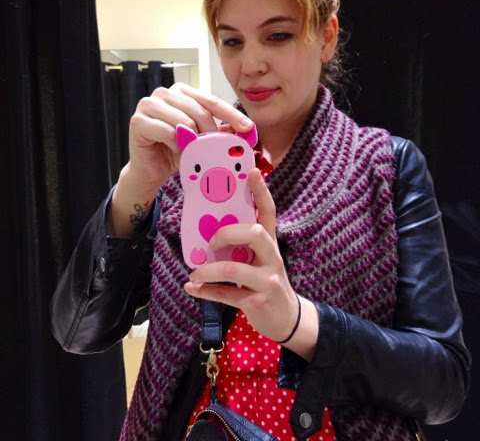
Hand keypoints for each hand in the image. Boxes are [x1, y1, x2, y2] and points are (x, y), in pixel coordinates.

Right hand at [127, 82, 252, 190]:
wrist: (151, 170)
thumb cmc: (175, 152)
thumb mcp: (203, 140)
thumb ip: (221, 131)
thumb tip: (247, 129)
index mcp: (182, 92)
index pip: (212, 101)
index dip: (231, 114)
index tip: (248, 128)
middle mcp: (165, 93)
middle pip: (199, 110)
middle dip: (212, 132)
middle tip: (217, 150)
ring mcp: (149, 104)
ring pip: (184, 120)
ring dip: (193, 140)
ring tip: (195, 152)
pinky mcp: (138, 121)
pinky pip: (166, 132)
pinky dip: (176, 144)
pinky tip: (177, 150)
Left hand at [184, 168, 307, 349]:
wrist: (287, 317)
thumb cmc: (266, 281)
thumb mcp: (261, 260)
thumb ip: (243, 246)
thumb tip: (209, 232)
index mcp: (271, 243)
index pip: (269, 212)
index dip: (261, 191)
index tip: (252, 172)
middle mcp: (272, 258)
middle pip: (255, 233)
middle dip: (227, 233)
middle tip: (211, 241)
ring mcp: (267, 280)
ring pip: (235, 269)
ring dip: (208, 270)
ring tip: (194, 272)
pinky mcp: (258, 302)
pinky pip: (227, 295)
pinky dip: (205, 292)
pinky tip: (192, 288)